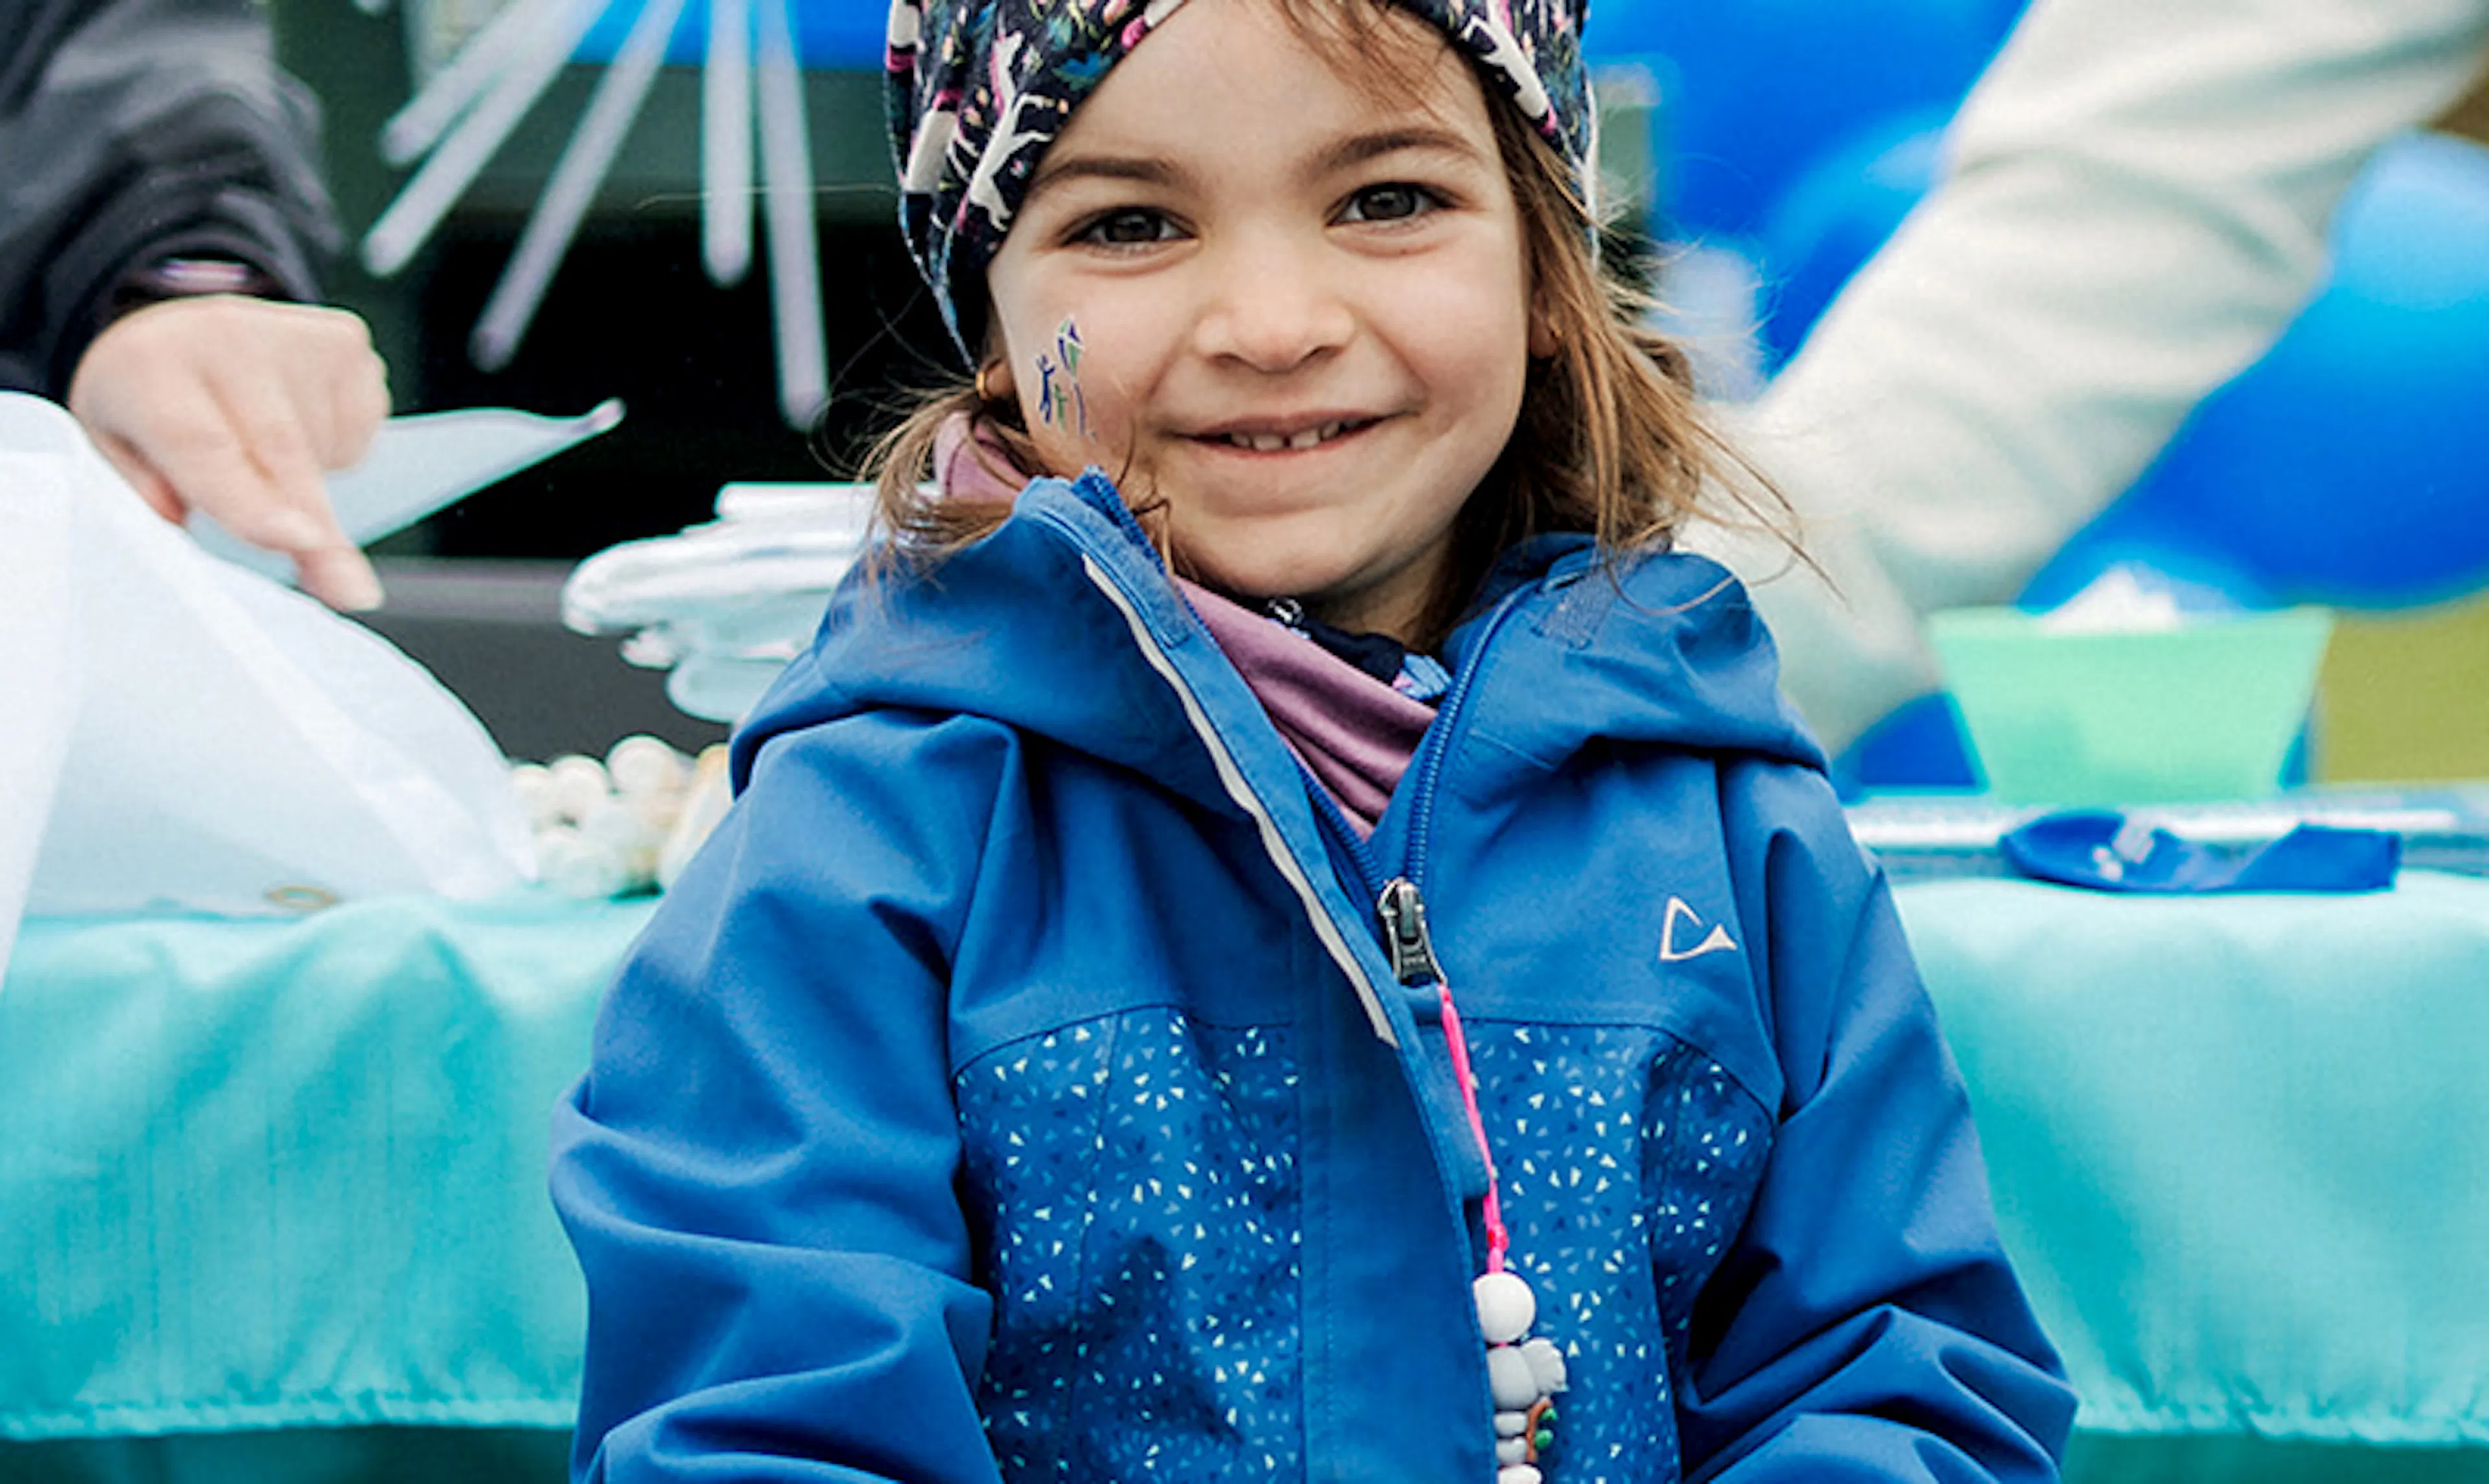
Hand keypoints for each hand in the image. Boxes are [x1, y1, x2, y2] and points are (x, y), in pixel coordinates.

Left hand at [67, 294, 392, 610]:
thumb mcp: (113, 444)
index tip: (298, 543)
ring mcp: (294, 336)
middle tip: (349, 591)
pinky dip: (337, 451)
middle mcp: (225, 336)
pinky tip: (297, 425)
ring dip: (311, 482)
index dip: (251, 501)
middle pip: (284, 453)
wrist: (179, 328)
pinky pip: (362, 429)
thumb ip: (142, 489)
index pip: (202, 444)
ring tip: (261, 454)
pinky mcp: (345, 340)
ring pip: (328, 450)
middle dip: (320, 531)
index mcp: (150, 367)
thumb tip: (183, 520)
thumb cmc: (149, 399)